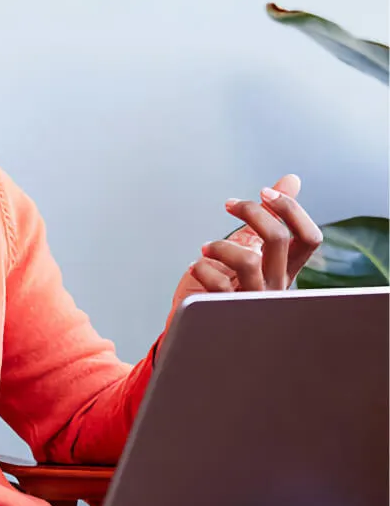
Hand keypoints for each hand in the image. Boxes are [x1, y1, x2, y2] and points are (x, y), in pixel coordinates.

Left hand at [174, 174, 322, 302]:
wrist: (198, 325)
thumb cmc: (224, 286)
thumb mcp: (249, 245)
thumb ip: (268, 217)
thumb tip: (291, 180)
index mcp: (285, 270)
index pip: (309, 238)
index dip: (291, 210)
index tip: (264, 193)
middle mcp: (275, 287)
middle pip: (278, 239)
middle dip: (251, 212)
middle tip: (230, 205)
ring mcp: (254, 301)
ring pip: (249, 260)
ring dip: (221, 245)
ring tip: (206, 248)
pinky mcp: (227, 311)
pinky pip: (217, 282)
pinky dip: (202, 268)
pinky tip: (196, 268)